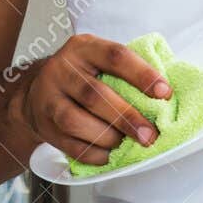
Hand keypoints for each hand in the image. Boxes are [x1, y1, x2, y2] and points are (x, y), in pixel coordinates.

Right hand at [8, 33, 172, 167]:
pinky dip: (94, 153)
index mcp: (82, 48)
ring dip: (107, 137)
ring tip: (124, 142)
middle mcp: (61, 70)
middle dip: (126, 117)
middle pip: (94, 94)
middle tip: (149, 134)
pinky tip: (108, 153)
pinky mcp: (44, 125)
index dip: (142, 74)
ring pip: (76, 121)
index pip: (114, 55)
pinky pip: (70, 145)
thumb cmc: (81, 76)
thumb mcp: (98, 59)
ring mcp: (48, 99)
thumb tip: (164, 96)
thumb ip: (125, 70)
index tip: (164, 93)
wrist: (37, 91)